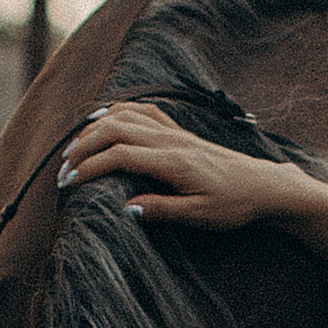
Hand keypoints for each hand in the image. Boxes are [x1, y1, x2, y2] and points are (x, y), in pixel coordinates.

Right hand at [57, 103, 285, 229]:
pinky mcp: (179, 131)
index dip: (90, 166)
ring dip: (95, 128)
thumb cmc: (235, 204)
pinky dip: (117, 112)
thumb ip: (163, 210)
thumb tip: (127, 208)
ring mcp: (175, 132)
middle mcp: (171, 140)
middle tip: (63, 169)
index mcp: (174, 162)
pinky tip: (104, 123)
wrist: (263, 185)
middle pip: (114, 128)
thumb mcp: (201, 216)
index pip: (120, 155)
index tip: (69, 183)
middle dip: (82, 146)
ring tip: (75, 149)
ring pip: (125, 114)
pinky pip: (142, 111)